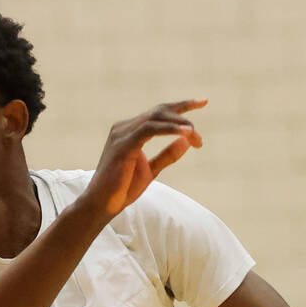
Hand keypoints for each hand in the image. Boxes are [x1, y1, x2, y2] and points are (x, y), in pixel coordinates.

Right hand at [78, 99, 205, 217]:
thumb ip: (168, 154)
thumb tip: (186, 141)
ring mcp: (122, 134)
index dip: (182, 106)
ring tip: (195, 135)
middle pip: (160, 111)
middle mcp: (124, 127)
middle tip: (199, 136)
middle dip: (184, 115)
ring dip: (179, 125)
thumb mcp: (151, 169)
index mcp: (130, 131)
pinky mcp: (123, 144)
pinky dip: (169, 129)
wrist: (102, 204)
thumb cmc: (123, 188)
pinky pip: (149, 129)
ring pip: (156, 118)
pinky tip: (184, 133)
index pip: (159, 113)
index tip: (203, 101)